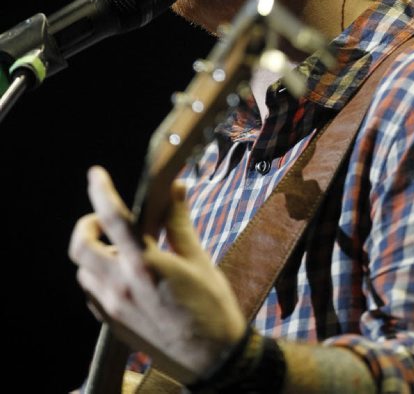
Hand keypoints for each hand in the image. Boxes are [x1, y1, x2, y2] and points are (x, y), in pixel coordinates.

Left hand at [68, 166, 246, 382]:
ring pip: (83, 270)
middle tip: (104, 220)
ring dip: (93, 253)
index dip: (101, 191)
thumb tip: (176, 187)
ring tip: (118, 248)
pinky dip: (96, 276)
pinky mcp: (113, 324)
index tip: (96, 174)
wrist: (213, 359)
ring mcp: (114, 308)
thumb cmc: (212, 306)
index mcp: (146, 264)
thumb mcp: (199, 260)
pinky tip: (119, 274)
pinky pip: (91, 293)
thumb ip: (179, 222)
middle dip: (86, 226)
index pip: (113, 218)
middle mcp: (123, 285)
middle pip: (81, 246)